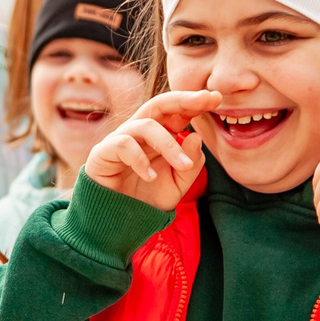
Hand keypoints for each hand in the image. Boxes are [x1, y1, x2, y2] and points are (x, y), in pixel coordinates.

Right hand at [84, 90, 214, 210]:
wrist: (119, 223)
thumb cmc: (147, 199)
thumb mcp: (179, 185)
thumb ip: (191, 165)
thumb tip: (196, 137)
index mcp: (160, 135)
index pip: (176, 112)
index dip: (195, 102)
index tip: (217, 98)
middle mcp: (139, 132)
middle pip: (158, 104)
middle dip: (183, 99)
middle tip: (204, 100)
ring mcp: (120, 139)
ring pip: (145, 126)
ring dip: (168, 145)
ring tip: (183, 167)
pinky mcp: (103, 152)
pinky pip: (123, 144)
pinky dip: (141, 160)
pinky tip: (151, 177)